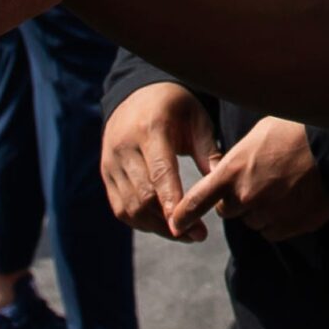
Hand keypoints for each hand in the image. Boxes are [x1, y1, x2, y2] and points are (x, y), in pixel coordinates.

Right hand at [101, 82, 222, 240]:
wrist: (138, 94)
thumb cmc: (176, 108)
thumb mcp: (198, 120)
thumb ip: (209, 152)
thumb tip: (223, 186)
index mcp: (150, 128)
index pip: (160, 172)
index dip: (172, 202)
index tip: (188, 226)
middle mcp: (125, 146)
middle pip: (143, 196)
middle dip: (170, 222)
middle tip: (198, 235)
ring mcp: (111, 161)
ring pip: (130, 207)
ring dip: (157, 227)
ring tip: (184, 234)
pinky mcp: (106, 173)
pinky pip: (120, 208)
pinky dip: (141, 222)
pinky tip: (163, 225)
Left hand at [169, 115, 328, 242]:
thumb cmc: (295, 132)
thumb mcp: (257, 135)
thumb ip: (236, 158)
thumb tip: (228, 170)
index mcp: (232, 171)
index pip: (197, 199)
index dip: (183, 214)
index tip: (174, 225)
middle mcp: (245, 197)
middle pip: (227, 211)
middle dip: (236, 200)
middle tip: (256, 181)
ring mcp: (267, 214)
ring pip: (251, 221)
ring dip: (258, 210)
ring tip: (280, 186)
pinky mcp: (288, 227)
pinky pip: (272, 231)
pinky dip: (277, 220)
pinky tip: (291, 200)